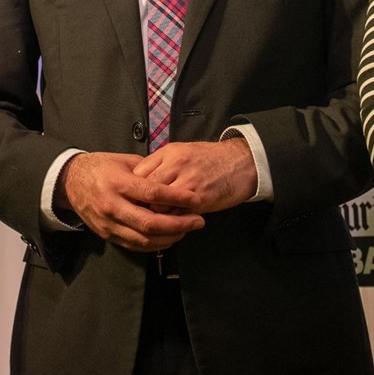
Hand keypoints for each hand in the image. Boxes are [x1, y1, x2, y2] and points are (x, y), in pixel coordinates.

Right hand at [58, 151, 204, 250]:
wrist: (70, 182)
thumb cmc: (101, 167)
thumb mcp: (124, 161)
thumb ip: (148, 171)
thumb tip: (175, 179)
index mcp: (117, 183)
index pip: (152, 194)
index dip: (177, 198)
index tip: (196, 199)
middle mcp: (112, 205)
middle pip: (150, 223)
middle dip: (179, 224)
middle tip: (198, 221)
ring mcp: (108, 224)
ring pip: (144, 239)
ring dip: (170, 237)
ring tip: (188, 230)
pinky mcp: (108, 235)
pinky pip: (135, 245)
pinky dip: (156, 245)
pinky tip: (170, 238)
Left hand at [133, 138, 257, 214]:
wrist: (240, 162)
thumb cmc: (210, 158)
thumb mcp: (181, 151)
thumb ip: (160, 162)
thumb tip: (139, 178)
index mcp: (169, 153)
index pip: (139, 174)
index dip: (133, 189)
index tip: (132, 198)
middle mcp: (176, 166)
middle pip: (146, 191)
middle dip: (140, 205)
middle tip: (138, 214)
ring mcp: (189, 183)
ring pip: (159, 206)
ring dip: (155, 216)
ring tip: (154, 221)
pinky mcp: (201, 199)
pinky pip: (178, 215)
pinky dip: (172, 221)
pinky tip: (171, 223)